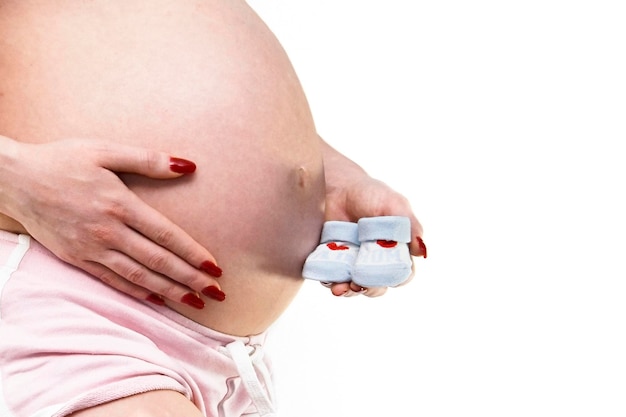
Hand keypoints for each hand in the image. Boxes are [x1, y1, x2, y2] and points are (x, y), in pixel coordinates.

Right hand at [0, 137, 222, 307]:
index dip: (193, 254)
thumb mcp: (105, 150)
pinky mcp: (77, 259)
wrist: (13, 180)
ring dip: (169, 291)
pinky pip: (112, 281)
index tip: (215, 268)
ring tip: (194, 302)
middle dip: (190, 279)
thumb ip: (148, 160)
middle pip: (157, 262)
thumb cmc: (62, 161)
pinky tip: (157, 299)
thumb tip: (188, 165)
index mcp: (119, 204)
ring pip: (138, 277)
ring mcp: (91, 248)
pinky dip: (137, 292)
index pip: (166, 236)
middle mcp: (107, 231)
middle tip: (216, 294)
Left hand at [320, 139, 425, 296]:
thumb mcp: (395, 205)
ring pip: (355, 288)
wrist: (337, 186)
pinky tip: (331, 282)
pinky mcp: (332, 262)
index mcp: (395, 250)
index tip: (388, 277)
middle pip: (378, 286)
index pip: (402, 273)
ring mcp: (353, 263)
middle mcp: (375, 261)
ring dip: (350, 292)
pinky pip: (332, 279)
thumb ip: (409, 225)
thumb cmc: (370, 194)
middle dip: (371, 289)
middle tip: (361, 284)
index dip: (397, 279)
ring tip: (342, 288)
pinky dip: (332, 283)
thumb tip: (422, 251)